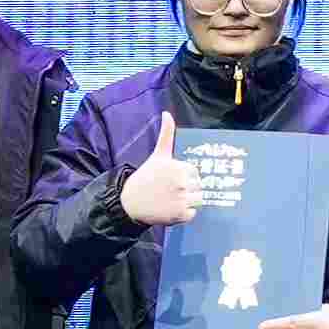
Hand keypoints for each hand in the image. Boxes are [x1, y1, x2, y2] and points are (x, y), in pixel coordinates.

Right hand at [121, 113, 199, 227]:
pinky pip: (192, 214)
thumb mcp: (158, 155)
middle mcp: (180, 183)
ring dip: (187, 202)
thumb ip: (166, 134)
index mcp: (178, 167)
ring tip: (170, 199)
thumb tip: (167, 113)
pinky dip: (183, 214)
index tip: (171, 179)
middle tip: (170, 191)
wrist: (130, 202)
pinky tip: (170, 209)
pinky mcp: (179, 215)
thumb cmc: (146, 177)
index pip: (195, 173)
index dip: (185, 176)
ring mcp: (181, 199)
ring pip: (197, 200)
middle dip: (187, 190)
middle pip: (198, 187)